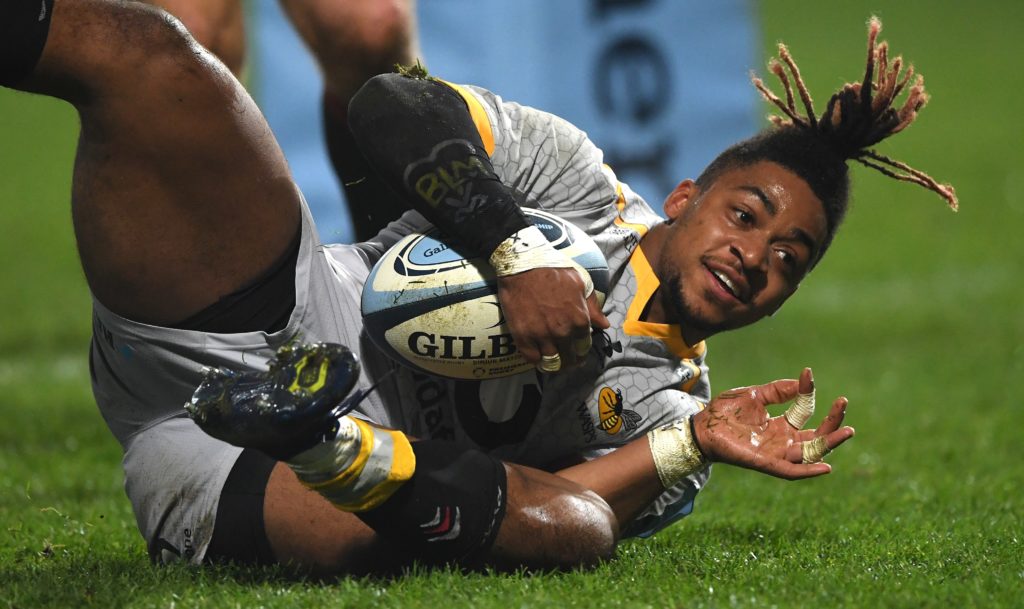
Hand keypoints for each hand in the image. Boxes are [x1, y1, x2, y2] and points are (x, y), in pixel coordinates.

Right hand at [497, 267, 609, 369]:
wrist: (523, 266)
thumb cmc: (554, 270)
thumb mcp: (581, 283)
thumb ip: (593, 307)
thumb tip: (603, 325)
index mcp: (579, 320)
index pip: (584, 347)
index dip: (581, 350)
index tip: (577, 351)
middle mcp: (562, 332)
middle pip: (569, 358)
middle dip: (569, 361)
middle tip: (566, 360)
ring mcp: (541, 336)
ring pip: (551, 363)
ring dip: (553, 365)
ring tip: (552, 362)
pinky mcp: (523, 337)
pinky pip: (531, 359)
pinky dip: (535, 360)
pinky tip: (537, 356)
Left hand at [692, 368, 854, 479]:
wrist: (702, 426)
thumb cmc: (725, 412)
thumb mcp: (755, 395)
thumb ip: (778, 390)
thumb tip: (803, 378)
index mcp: (780, 424)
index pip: (804, 411)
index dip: (808, 393)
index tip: (808, 375)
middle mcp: (783, 440)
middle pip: (816, 435)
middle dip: (833, 422)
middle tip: (844, 404)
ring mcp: (776, 453)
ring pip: (811, 452)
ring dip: (830, 443)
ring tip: (848, 431)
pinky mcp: (766, 463)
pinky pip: (791, 471)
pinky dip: (809, 470)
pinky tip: (826, 466)